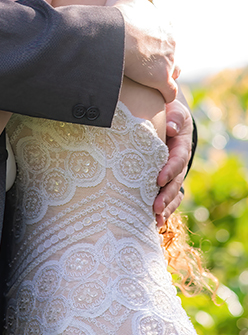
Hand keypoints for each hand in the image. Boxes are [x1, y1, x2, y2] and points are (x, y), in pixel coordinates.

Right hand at [106, 0, 177, 103]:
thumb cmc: (120, 14)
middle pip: (170, 53)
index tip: (143, 45)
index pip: (165, 34)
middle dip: (161, 58)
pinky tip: (155, 96)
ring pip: (171, 72)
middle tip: (144, 64)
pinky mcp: (162, 80)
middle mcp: (171, 42)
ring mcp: (168, 62)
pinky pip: (168, 92)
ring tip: (149, 81)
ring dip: (163, 76)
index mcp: (164, 24)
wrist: (117, 36)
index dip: (155, 40)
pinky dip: (163, 94)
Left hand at [153, 97, 193, 226]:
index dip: (169, 170)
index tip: (158, 179)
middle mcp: (179, 163)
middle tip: (155, 207)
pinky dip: (163, 209)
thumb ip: (175, 118)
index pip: (177, 160)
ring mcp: (173, 174)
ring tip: (155, 219)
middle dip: (166, 195)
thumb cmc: (170, 115)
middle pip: (175, 182)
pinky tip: (154, 222)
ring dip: (165, 207)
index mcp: (181, 147)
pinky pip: (167, 197)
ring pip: (172, 193)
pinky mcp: (165, 180)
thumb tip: (171, 128)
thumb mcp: (176, 112)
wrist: (169, 119)